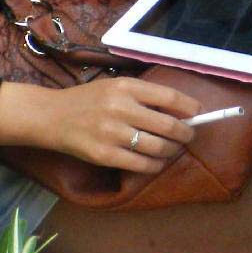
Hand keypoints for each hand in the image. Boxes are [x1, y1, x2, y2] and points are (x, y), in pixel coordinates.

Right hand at [0, 78, 201, 172]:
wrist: (53, 116)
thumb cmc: (87, 100)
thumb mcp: (114, 87)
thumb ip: (142, 96)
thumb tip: (179, 110)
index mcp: (125, 86)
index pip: (168, 96)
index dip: (189, 106)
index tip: (198, 113)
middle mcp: (121, 107)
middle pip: (168, 124)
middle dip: (185, 133)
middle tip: (188, 135)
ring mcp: (113, 133)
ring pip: (158, 147)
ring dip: (172, 151)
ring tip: (173, 149)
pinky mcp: (105, 155)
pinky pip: (142, 165)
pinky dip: (155, 166)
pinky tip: (156, 162)